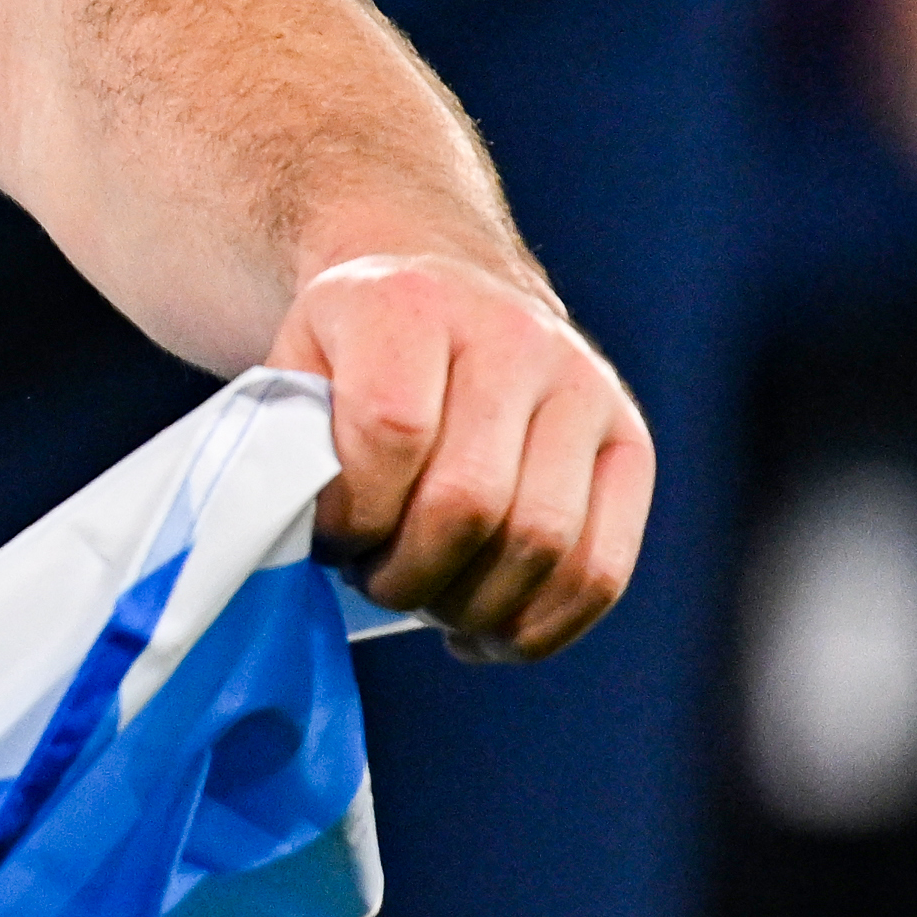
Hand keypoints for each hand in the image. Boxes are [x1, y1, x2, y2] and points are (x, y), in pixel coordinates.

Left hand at [265, 251, 652, 659]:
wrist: (438, 284)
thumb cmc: (354, 350)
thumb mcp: (296, 363)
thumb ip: (287, 443)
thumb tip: (290, 536)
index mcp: (412, 305)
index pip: (392, 431)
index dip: (353, 513)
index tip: (327, 536)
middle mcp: (513, 336)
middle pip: (471, 501)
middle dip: (407, 574)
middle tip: (373, 579)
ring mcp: (583, 386)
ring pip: (542, 542)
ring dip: (470, 605)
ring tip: (426, 599)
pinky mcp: (629, 441)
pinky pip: (602, 567)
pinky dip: (540, 625)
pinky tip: (485, 632)